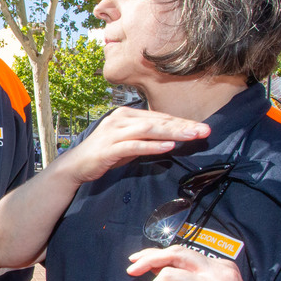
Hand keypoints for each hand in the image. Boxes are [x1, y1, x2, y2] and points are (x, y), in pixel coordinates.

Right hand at [62, 107, 209, 184]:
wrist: (76, 165)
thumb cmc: (104, 154)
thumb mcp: (129, 143)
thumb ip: (147, 138)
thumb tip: (172, 139)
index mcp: (126, 114)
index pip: (159, 117)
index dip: (181, 122)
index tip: (202, 128)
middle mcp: (120, 119)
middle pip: (157, 121)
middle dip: (183, 125)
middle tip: (204, 130)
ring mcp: (114, 132)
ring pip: (148, 130)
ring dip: (172, 133)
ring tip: (191, 136)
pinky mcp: (109, 147)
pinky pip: (134, 145)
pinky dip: (152, 146)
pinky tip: (168, 146)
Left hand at [127, 246, 265, 280]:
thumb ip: (183, 279)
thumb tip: (154, 264)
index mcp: (221, 266)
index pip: (181, 251)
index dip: (155, 254)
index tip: (136, 260)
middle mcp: (221, 271)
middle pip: (175, 254)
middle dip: (148, 260)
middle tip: (131, 272)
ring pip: (169, 275)